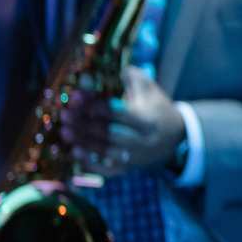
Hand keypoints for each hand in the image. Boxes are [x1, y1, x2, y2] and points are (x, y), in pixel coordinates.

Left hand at [59, 65, 184, 174]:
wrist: (175, 137)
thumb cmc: (156, 107)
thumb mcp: (149, 89)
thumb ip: (129, 78)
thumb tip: (103, 71)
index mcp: (149, 119)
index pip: (121, 114)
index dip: (98, 106)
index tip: (78, 98)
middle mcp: (143, 140)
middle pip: (111, 134)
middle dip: (85, 124)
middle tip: (65, 115)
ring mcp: (136, 156)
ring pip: (107, 152)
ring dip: (84, 142)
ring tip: (65, 132)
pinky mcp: (129, 168)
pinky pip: (107, 170)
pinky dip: (90, 164)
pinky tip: (75, 152)